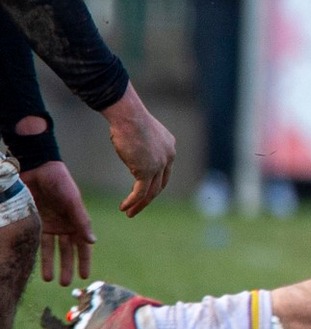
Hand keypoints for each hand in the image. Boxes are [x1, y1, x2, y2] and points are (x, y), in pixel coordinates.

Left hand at [20, 161, 92, 284]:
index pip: (83, 245)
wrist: (36, 169)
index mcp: (77, 220)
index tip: (84, 276)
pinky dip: (37, 254)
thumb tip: (92, 242)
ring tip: (51, 279)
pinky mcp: (34, 223)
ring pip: (51, 250)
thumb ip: (81, 221)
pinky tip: (37, 266)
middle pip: (67, 251)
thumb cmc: (59, 182)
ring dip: (52, 264)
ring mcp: (48, 225)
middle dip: (67, 267)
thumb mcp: (72, 201)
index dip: (84, 260)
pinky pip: (35, 242)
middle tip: (66, 283)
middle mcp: (64, 225)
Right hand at [101, 85, 174, 216]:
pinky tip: (124, 207)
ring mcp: (159, 165)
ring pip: (151, 192)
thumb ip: (142, 146)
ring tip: (129, 212)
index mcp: (169, 147)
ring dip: (140, 204)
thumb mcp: (141, 134)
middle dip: (148, 198)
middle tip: (137, 207)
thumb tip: (132, 151)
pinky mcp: (147, 170)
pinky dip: (132, 201)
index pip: (164, 171)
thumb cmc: (128, 120)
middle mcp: (168, 157)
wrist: (129, 116)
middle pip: (160, 184)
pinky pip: (140, 192)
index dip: (154, 183)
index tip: (142, 192)